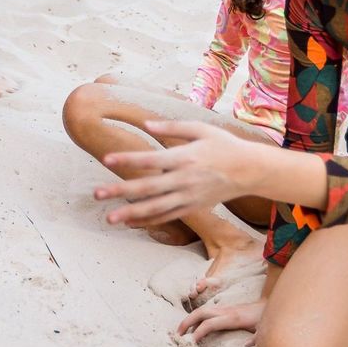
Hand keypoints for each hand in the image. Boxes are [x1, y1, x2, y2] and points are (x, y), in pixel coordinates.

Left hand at [94, 120, 257, 226]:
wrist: (250, 170)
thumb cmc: (224, 145)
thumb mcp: (200, 128)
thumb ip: (172, 126)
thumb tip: (146, 123)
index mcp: (185, 157)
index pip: (151, 160)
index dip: (128, 159)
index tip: (106, 160)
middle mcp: (184, 179)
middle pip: (148, 187)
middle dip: (120, 191)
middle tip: (97, 194)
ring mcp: (188, 197)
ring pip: (155, 208)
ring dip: (131, 213)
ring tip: (109, 218)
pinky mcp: (192, 207)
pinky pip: (167, 217)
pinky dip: (148, 221)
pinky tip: (130, 223)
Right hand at [177, 299, 264, 343]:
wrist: (269, 305)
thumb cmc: (266, 319)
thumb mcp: (264, 331)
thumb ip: (257, 339)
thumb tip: (247, 346)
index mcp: (233, 318)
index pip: (210, 323)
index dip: (199, 332)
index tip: (191, 342)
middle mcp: (226, 311)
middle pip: (200, 313)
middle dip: (187, 322)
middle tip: (178, 335)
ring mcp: (225, 309)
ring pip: (202, 311)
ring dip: (190, 319)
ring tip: (181, 332)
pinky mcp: (225, 309)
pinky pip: (207, 312)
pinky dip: (197, 319)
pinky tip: (195, 329)